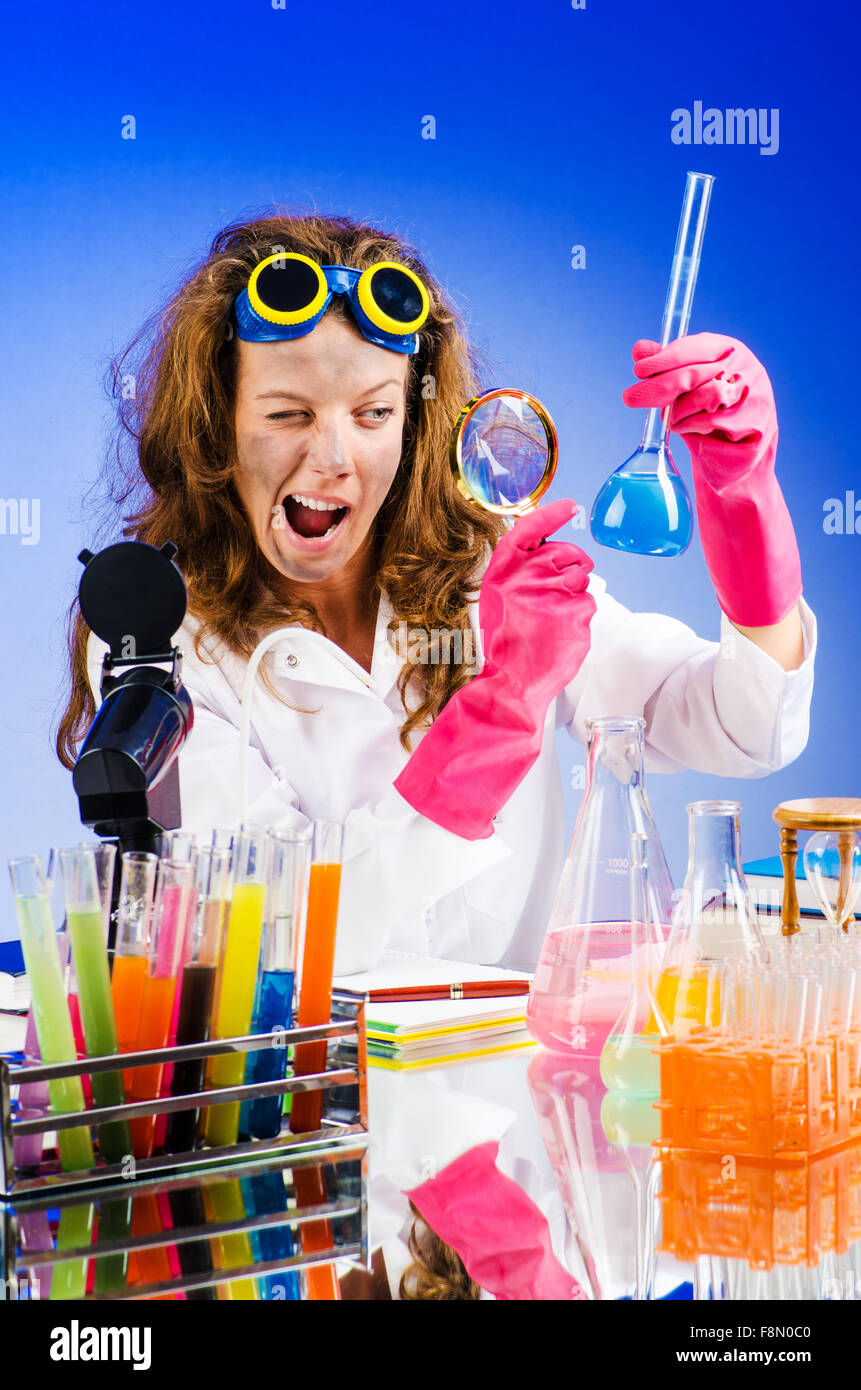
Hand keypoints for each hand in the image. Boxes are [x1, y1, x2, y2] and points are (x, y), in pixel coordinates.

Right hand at [479, 499, 595, 699]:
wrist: (512, 681)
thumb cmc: (507, 640)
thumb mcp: (498, 598)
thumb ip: (520, 571)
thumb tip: (548, 548)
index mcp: (502, 571)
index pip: (529, 528)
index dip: (551, 514)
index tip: (570, 506)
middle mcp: (525, 576)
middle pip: (566, 552)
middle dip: (572, 567)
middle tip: (556, 594)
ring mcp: (550, 593)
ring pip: (581, 578)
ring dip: (575, 594)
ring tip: (552, 617)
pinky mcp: (573, 612)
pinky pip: (589, 602)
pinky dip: (580, 616)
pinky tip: (561, 630)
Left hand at [622, 334, 800, 626]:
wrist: (740, 507)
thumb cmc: (710, 455)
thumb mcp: (683, 411)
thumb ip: (665, 377)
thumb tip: (639, 346)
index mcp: (736, 363)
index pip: (700, 343)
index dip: (667, 355)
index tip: (637, 370)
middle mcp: (753, 379)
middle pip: (700, 364)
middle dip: (662, 382)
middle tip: (633, 399)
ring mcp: (760, 409)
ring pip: (705, 395)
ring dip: (680, 413)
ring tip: (678, 431)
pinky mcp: (757, 440)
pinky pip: (714, 426)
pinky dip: (696, 434)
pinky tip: (694, 443)